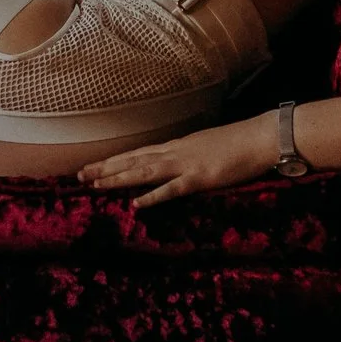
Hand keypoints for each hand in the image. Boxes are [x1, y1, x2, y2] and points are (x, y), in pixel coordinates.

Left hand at [78, 118, 276, 206]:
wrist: (261, 136)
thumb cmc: (240, 141)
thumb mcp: (208, 145)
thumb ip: (192, 154)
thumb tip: (180, 162)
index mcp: (178, 145)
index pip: (140, 153)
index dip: (116, 159)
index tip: (94, 164)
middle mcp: (175, 152)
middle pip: (134, 160)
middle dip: (106, 168)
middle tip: (79, 175)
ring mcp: (186, 164)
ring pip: (144, 172)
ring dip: (118, 179)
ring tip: (94, 185)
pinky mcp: (200, 177)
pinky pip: (172, 189)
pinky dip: (152, 197)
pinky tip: (135, 204)